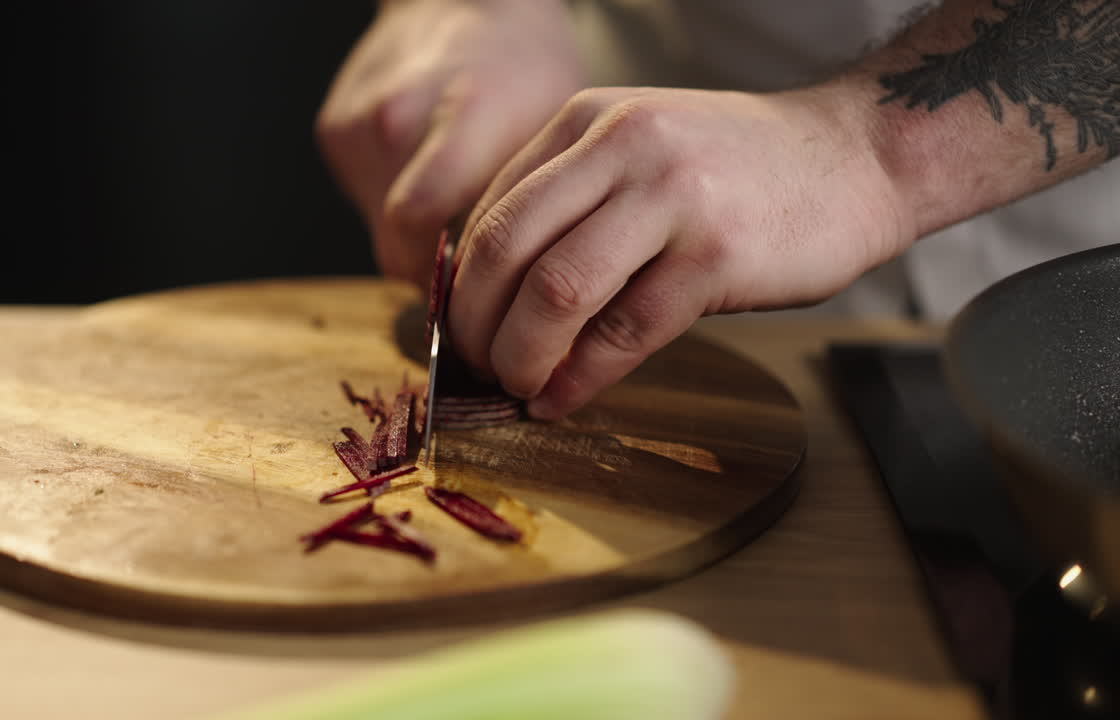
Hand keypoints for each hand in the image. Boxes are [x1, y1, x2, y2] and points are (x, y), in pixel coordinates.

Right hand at [315, 0, 583, 286]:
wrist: (469, 4)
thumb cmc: (523, 71)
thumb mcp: (551, 139)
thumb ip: (525, 216)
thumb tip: (511, 298)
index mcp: (462, 116)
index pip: (420, 225)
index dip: (443, 279)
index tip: (476, 297)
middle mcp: (396, 117)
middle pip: (394, 242)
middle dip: (432, 268)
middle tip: (474, 271)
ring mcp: (356, 122)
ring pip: (376, 227)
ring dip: (413, 237)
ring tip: (456, 208)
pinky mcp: (332, 129)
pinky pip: (363, 198)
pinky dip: (393, 203)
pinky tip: (427, 175)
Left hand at [449, 84, 912, 418]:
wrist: (855, 157)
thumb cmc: (739, 169)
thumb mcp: (638, 154)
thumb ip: (569, 202)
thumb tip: (494, 292)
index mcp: (586, 121)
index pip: (490, 211)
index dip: (461, 285)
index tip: (459, 331)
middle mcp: (619, 147)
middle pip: (503, 249)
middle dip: (473, 324)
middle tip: (473, 367)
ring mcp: (670, 198)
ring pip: (554, 291)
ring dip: (520, 355)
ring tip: (516, 386)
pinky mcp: (716, 256)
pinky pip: (624, 331)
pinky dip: (580, 376)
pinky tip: (563, 398)